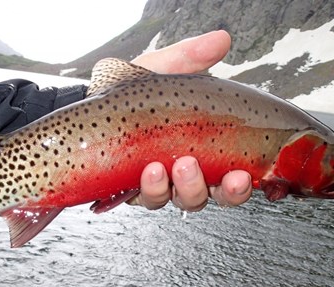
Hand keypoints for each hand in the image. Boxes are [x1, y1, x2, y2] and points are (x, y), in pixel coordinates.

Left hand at [129, 31, 252, 210]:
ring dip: (186, 188)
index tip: (242, 175)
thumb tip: (221, 40)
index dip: (239, 184)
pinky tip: (150, 170)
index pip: (229, 176)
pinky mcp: (133, 190)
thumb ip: (190, 57)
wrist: (90, 101)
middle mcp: (185, 172)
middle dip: (215, 190)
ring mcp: (161, 183)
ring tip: (175, 165)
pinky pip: (148, 200)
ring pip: (183, 200)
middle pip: (211, 196)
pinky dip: (152, 188)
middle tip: (197, 165)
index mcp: (202, 147)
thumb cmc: (131, 90)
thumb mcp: (161, 70)